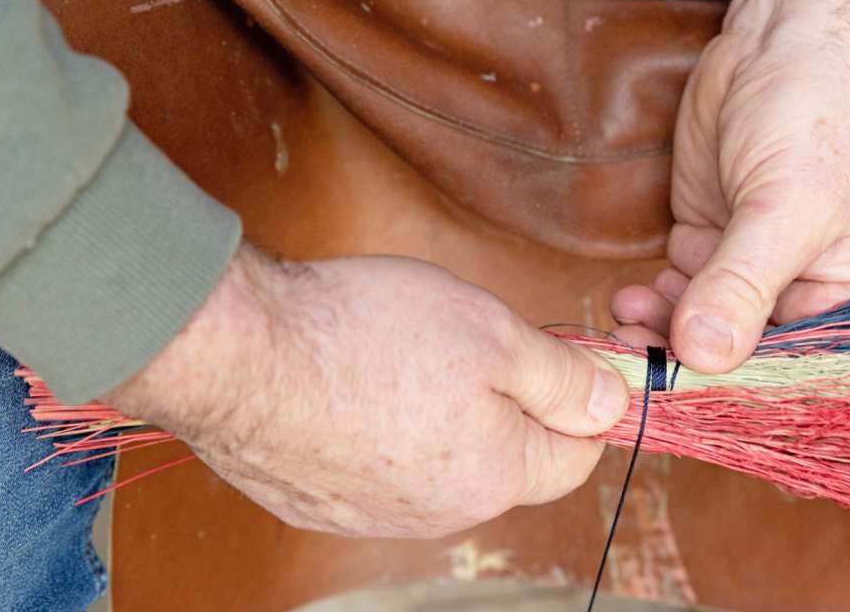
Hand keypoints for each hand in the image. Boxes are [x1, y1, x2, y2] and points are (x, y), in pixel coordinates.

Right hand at [105, 245, 628, 537]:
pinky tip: (351, 388)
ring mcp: (375, 517)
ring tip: (395, 357)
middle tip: (462, 342)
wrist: (236, 355)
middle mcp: (441, 514)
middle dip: (502, 403)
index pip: (576, 454)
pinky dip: (379, 433)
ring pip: (441, 464)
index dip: (574, 396)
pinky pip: (379, 471)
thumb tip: (613, 405)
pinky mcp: (322, 506)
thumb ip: (564, 378)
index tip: (551, 354)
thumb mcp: (493, 333)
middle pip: (506, 459)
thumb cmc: (363, 333)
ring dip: (439, 416)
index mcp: (495, 477)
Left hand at [612, 0, 849, 371]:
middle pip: (742, 359)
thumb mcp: (786, 206)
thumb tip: (705, 355)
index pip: (797, 373)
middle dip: (689, 367)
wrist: (782, 45)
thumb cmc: (818, 118)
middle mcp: (803, 296)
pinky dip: (652, 305)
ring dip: (661, 336)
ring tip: (627, 328)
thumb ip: (743, 283)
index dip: (742, 393)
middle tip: (638, 372)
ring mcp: (751, 273)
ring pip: (701, 331)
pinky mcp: (711, 247)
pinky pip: (677, 296)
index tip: (686, 406)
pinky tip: (629, 303)